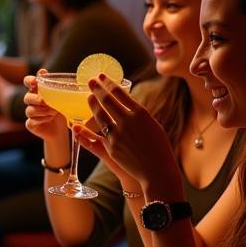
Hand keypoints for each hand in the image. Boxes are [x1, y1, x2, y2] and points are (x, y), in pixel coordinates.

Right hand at [23, 71, 66, 144]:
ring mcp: (30, 113)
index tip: (35, 81)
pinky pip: (31, 121)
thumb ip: (61, 87)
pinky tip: (49, 119)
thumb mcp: (65, 97)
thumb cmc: (63, 109)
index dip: (29, 80)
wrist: (63, 128)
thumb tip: (69, 78)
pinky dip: (41, 120)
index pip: (28, 82)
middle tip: (44, 101)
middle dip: (36, 99)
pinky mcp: (30, 124)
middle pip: (27, 97)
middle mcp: (32, 101)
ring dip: (42, 111)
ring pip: (29, 110)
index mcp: (38, 91)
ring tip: (53, 112)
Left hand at [80, 74, 181, 194]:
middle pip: (107, 101)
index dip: (108, 83)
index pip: (120, 93)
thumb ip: (138, 115)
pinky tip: (87, 119)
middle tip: (90, 81)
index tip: (101, 76)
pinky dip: (92, 124)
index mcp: (141, 114)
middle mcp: (128, 122)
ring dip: (93, 104)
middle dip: (97, 89)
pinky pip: (99, 132)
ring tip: (88, 96)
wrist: (156, 170)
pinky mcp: (111, 147)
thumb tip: (126, 104)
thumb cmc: (158, 147)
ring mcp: (118, 134)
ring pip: (100, 115)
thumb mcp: (153, 126)